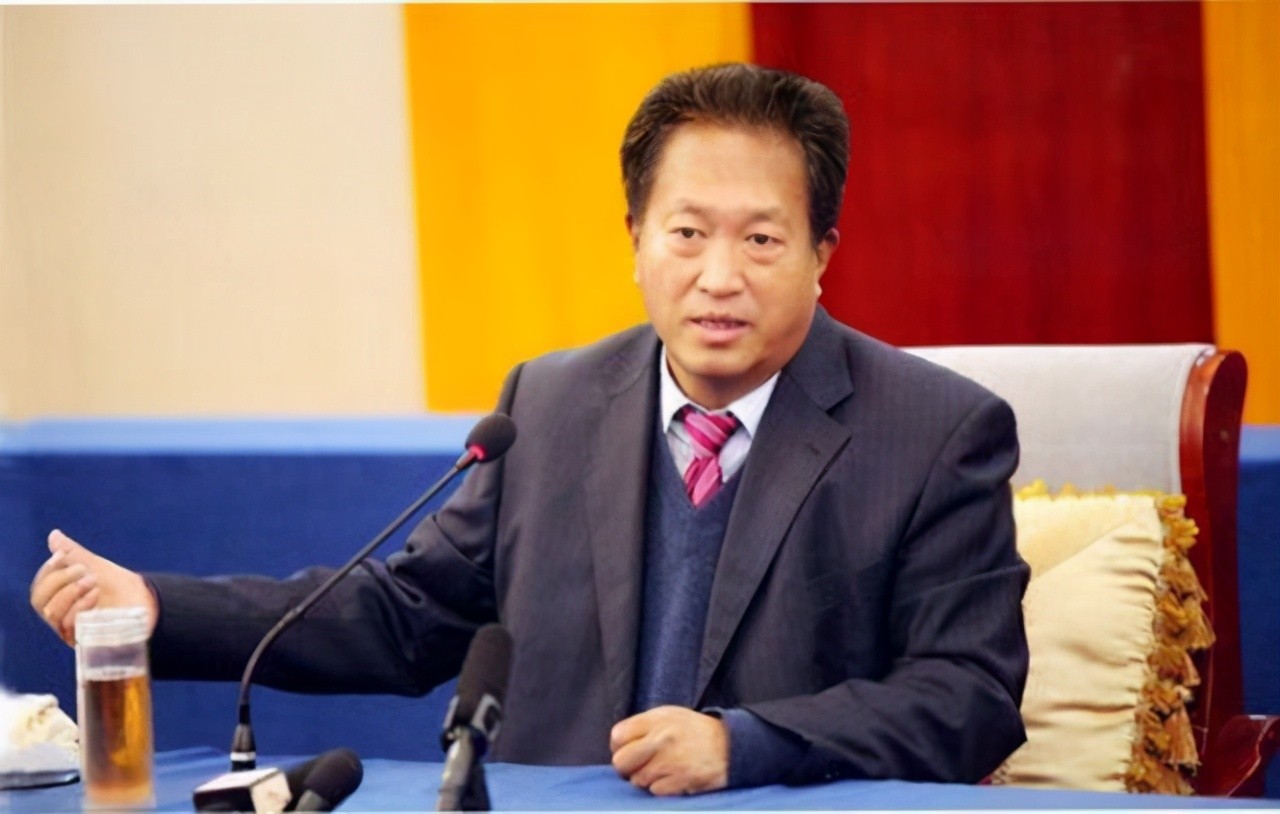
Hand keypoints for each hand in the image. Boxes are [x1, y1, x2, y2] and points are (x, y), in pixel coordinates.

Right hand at [29, 530, 155, 645]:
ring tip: (93, 580)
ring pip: (51, 613)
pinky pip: (69, 626)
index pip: (39, 587)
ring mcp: (71, 628)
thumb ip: (73, 553)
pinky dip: (79, 607)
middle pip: (40, 601)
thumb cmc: (117, 585)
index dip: (47, 570)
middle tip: (82, 568)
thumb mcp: (95, 566)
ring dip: (69, 592)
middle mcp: (60, 614)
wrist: (144, 600)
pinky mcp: (84, 638)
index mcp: (58, 597)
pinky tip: (95, 595)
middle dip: (58, 580)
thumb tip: (54, 535)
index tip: (62, 555)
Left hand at [609, 706, 728, 795]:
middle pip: (621, 762)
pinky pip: (654, 791)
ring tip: (663, 770)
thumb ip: (644, 725)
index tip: (628, 750)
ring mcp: (670, 761)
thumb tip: (618, 743)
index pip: (618, 736)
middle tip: (639, 766)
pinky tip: (673, 778)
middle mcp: (661, 739)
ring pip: (637, 780)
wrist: (730, 745)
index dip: (619, 746)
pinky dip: (661, 788)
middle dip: (627, 767)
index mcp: (657, 719)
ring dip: (646, 779)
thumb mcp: (670, 715)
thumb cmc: (696, 731)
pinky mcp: (680, 780)